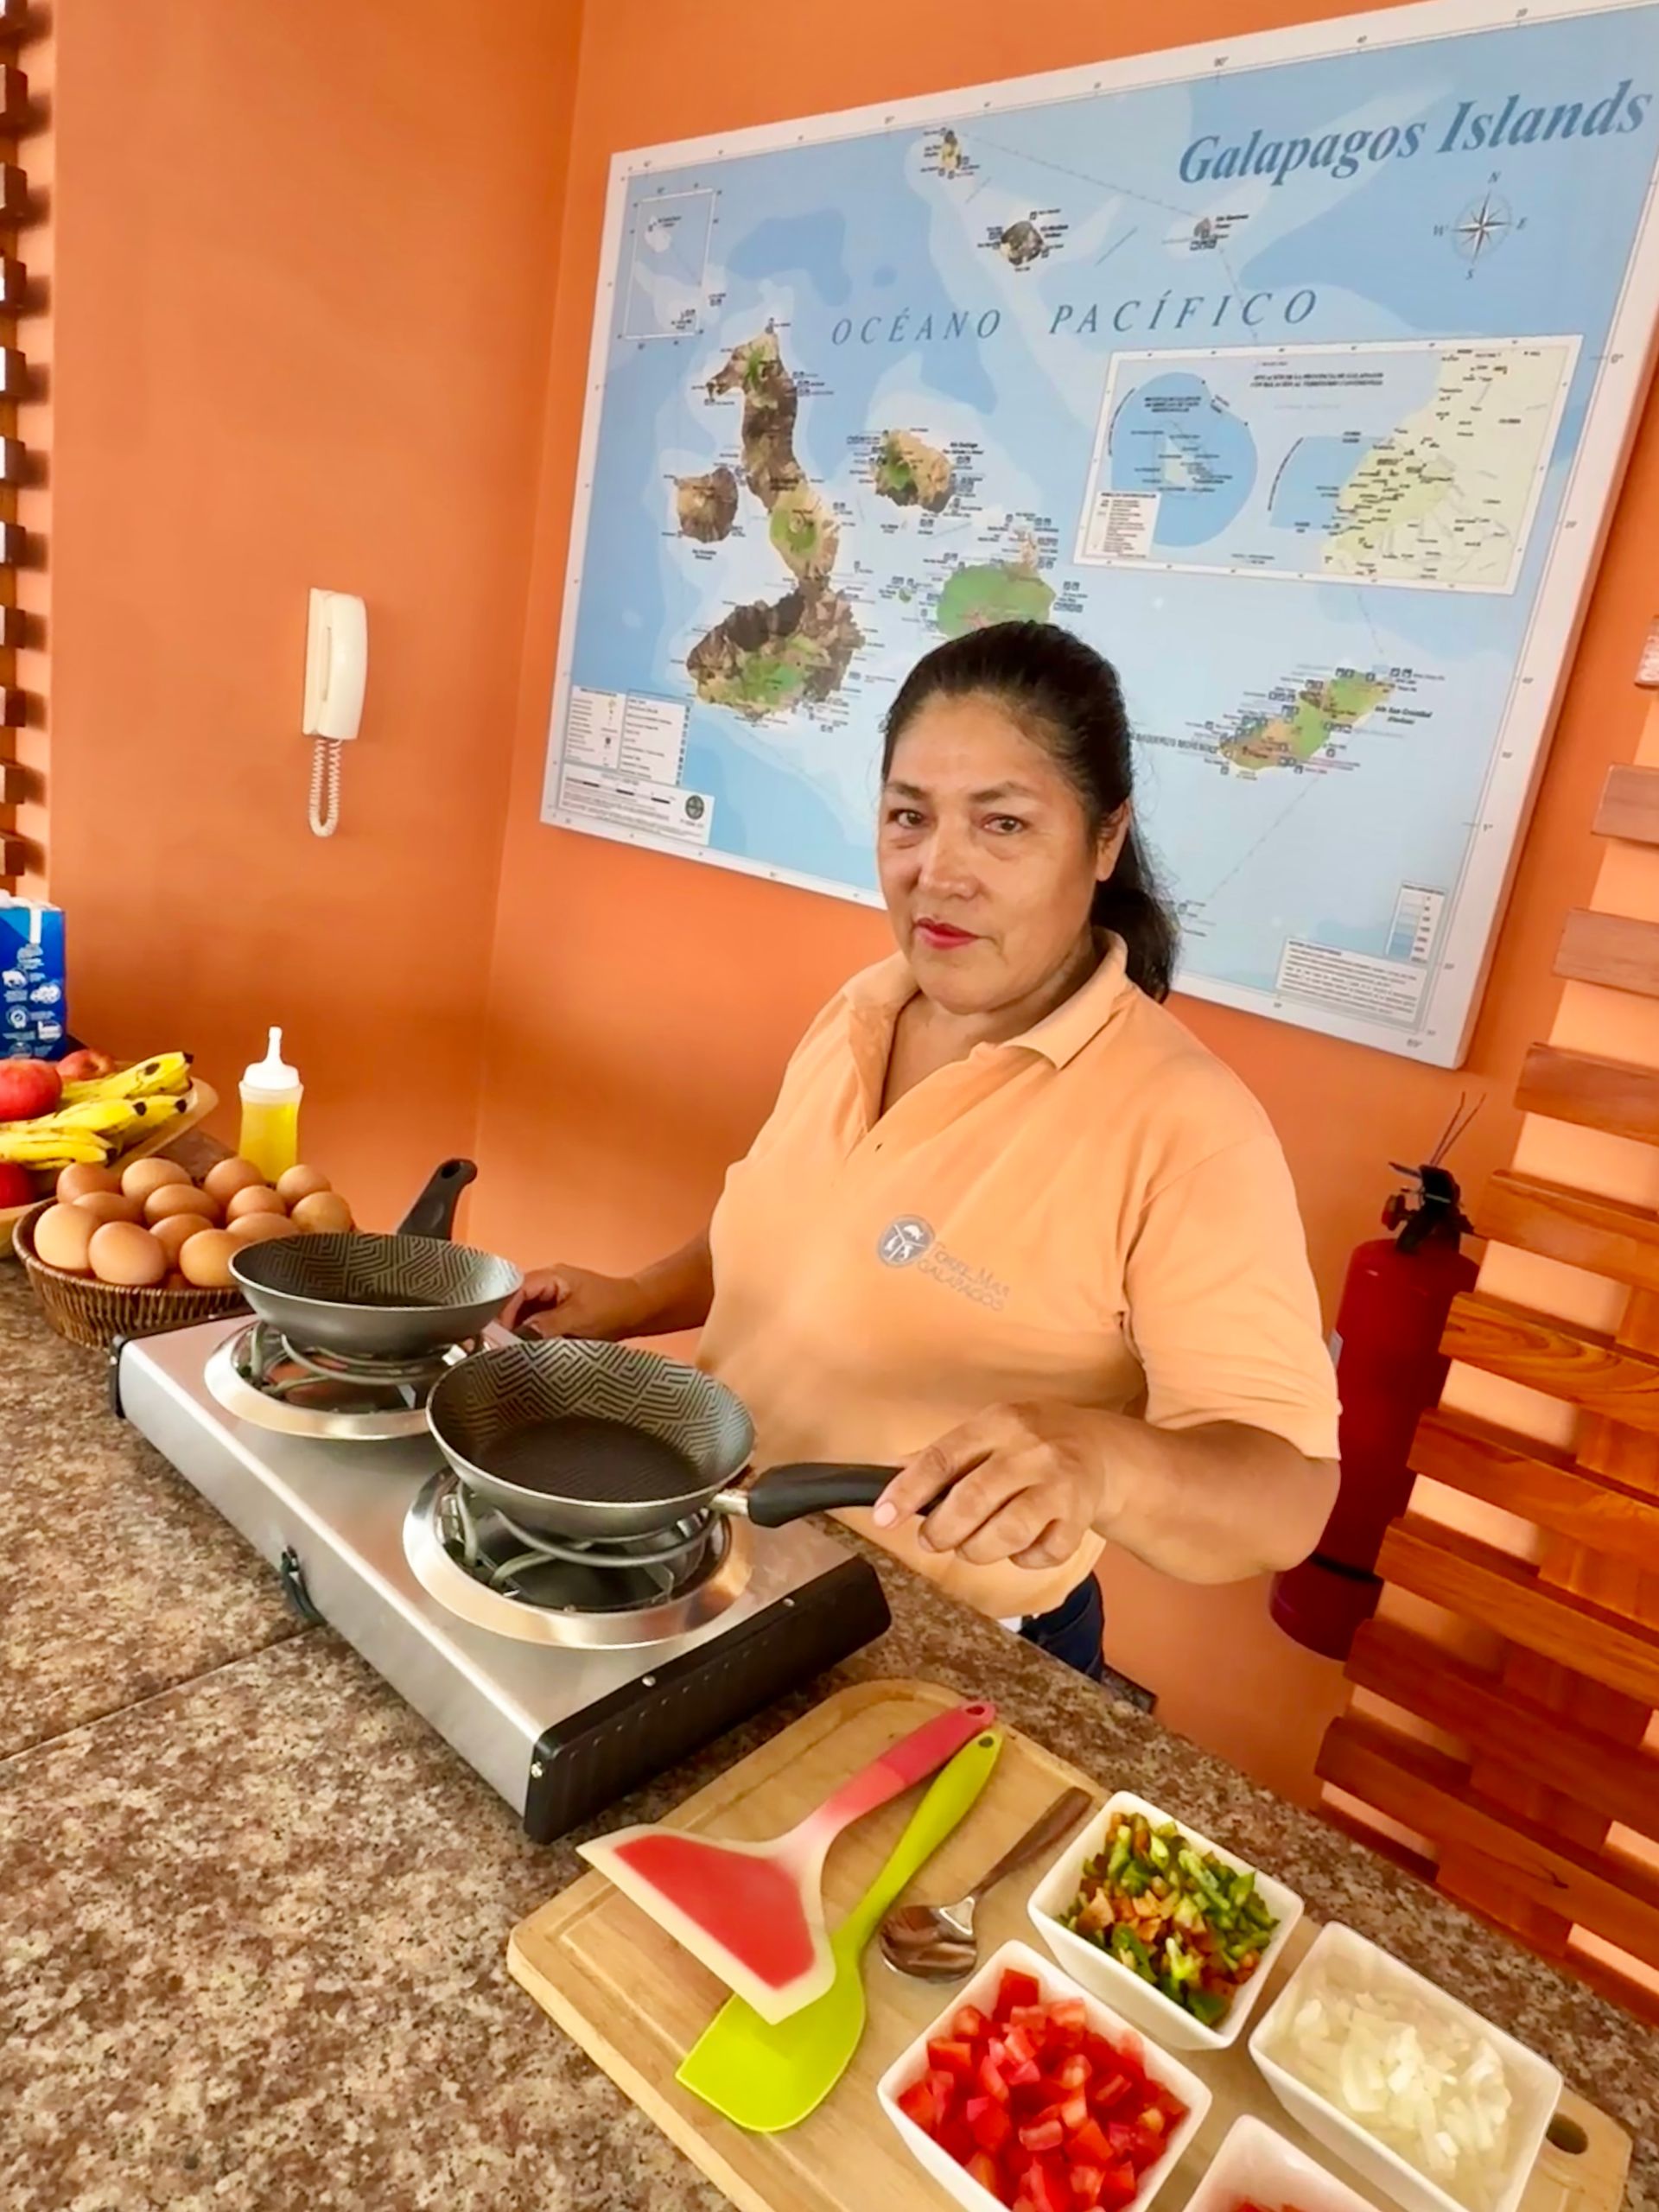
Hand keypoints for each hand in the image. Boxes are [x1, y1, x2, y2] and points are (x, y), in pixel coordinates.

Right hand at [500, 1263, 647, 1341]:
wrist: (639, 1311)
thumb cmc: (613, 1308)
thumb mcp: (578, 1318)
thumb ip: (545, 1325)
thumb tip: (517, 1336)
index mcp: (550, 1277)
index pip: (514, 1290)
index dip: (502, 1312)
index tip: (497, 1335)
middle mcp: (547, 1285)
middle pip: (515, 1302)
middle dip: (508, 1324)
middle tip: (502, 1347)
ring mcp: (552, 1299)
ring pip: (524, 1315)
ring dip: (520, 1332)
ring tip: (514, 1350)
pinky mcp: (558, 1315)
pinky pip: (536, 1325)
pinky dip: (531, 1337)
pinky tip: (529, 1350)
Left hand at [870, 1402, 1117, 1570]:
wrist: (1103, 1451)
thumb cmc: (1033, 1441)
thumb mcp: (991, 1430)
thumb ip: (945, 1454)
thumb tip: (889, 1473)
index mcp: (999, 1423)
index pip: (943, 1458)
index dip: (908, 1491)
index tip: (883, 1517)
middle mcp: (1031, 1450)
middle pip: (973, 1500)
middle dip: (942, 1531)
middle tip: (931, 1540)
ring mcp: (1060, 1485)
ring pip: (1007, 1532)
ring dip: (977, 1550)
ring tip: (970, 1547)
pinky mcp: (1081, 1518)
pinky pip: (1042, 1554)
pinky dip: (1022, 1561)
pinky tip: (1019, 1547)